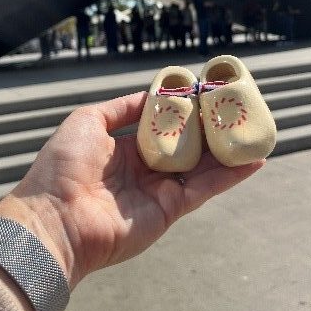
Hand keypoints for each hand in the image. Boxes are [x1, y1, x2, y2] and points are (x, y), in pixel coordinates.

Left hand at [0, 92, 263, 288]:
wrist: (56, 216)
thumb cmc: (65, 164)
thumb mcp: (89, 120)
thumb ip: (122, 108)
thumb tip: (151, 95)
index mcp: (124, 148)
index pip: (161, 126)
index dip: (183, 111)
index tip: (205, 94)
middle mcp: (145, 169)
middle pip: (186, 146)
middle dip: (210, 129)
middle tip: (236, 110)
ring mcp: (159, 190)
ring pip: (201, 166)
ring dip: (227, 150)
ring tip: (253, 131)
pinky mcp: (171, 209)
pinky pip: (206, 188)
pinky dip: (231, 175)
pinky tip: (254, 159)